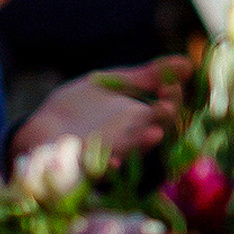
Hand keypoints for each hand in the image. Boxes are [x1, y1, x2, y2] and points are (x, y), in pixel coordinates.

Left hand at [10, 58, 189, 163]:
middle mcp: (128, 140)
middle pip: (152, 133)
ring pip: (128, 152)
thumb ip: (147, 76)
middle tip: (165, 108)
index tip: (170, 84)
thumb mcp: (115, 84)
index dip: (171, 100)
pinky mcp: (81, 164)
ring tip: (154, 135)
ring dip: (140, 146)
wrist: (44, 125)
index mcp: (139, 121)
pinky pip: (95, 171)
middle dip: (160, 122)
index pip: (165, 113)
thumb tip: (189, 63)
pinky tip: (112, 162)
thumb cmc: (82, 107)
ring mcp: (106, 153)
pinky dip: (104, 169)